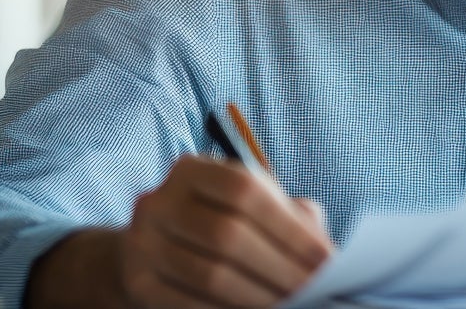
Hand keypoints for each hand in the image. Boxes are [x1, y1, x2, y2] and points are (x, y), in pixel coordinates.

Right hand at [28, 156, 333, 308]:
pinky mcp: (138, 282)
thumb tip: (325, 252)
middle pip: (228, 235)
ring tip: (293, 305)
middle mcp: (159, 201)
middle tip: (315, 289)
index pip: (245, 190)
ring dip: (259, 297)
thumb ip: (286, 218)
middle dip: (280, 267)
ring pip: (210, 275)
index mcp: (193, 170)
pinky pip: (189, 304)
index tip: (327, 259)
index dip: (289, 227)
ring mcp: (142, 243)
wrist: (150, 250)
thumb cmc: (217, 223)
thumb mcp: (247, 208)